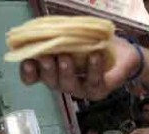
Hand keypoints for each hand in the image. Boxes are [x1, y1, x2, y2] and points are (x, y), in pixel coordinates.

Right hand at [19, 37, 140, 100]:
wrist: (122, 54)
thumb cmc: (92, 44)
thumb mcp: (72, 37)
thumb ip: (57, 35)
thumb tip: (41, 28)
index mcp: (53, 70)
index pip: (34, 76)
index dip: (28, 73)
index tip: (26, 63)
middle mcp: (63, 82)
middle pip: (50, 81)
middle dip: (46, 69)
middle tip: (44, 58)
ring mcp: (80, 88)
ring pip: (69, 84)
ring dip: (66, 71)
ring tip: (65, 58)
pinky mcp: (98, 90)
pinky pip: (94, 81)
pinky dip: (94, 68)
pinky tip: (94, 55)